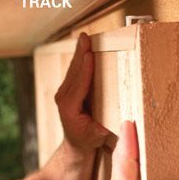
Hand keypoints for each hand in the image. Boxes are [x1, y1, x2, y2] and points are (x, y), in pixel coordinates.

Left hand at [55, 33, 108, 151]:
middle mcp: (63, 98)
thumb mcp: (96, 136)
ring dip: (79, 52)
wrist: (77, 143)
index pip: (79, 85)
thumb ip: (102, 129)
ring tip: (85, 38)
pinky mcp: (67, 89)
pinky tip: (85, 49)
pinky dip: (80, 59)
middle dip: (80, 53)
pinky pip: (74, 71)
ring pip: (73, 69)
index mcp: (69, 108)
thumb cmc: (88, 139)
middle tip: (85, 37)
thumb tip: (115, 122)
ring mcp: (64, 92)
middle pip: (74, 71)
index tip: (90, 55)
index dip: (85, 70)